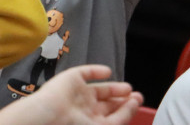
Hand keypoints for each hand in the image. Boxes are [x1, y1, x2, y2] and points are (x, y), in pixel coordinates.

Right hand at [0, 65, 142, 124]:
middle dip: (123, 100)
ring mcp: (78, 94)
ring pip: (100, 90)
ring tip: (128, 88)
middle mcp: (85, 110)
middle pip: (108, 104)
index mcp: (91, 123)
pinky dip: (97, 71)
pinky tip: (108, 72)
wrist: (51, 116)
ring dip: (115, 88)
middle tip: (137, 96)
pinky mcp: (71, 79)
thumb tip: (135, 103)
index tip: (138, 102)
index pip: (113, 117)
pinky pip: (86, 73)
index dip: (127, 110)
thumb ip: (122, 117)